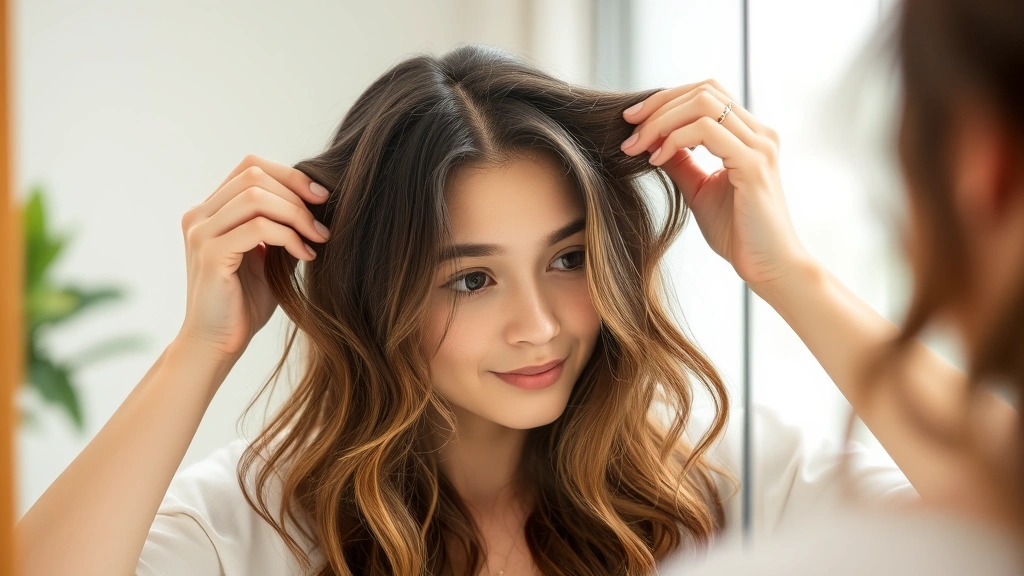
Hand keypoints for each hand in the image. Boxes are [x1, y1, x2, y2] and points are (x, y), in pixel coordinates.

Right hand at [176, 155, 330, 361]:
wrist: (218, 344)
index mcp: (211, 210)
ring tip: (319, 239)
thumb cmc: (245, 304)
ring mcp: (201, 232)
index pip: (250, 166)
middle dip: (297, 195)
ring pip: (256, 197)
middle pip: (254, 175)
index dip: (290, 175)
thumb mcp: (269, 257)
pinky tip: (305, 255)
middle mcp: (200, 215)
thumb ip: (282, 226)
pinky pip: (257, 228)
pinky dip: (288, 237)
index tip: (321, 197)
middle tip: (324, 223)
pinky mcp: (210, 254)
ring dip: (296, 215)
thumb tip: (319, 203)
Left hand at [619, 79, 809, 290]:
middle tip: (629, 132)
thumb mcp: (698, 190)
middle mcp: (759, 133)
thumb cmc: (738, 233)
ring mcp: (759, 145)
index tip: (632, 122)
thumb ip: (680, 162)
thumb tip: (652, 141)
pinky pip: (706, 131)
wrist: (768, 267)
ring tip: (638, 147)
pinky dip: (674, 140)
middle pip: (703, 90)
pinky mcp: (753, 163)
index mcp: (749, 136)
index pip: (707, 93)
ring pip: (703, 104)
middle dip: (658, 105)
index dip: (666, 100)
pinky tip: (656, 160)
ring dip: (662, 121)